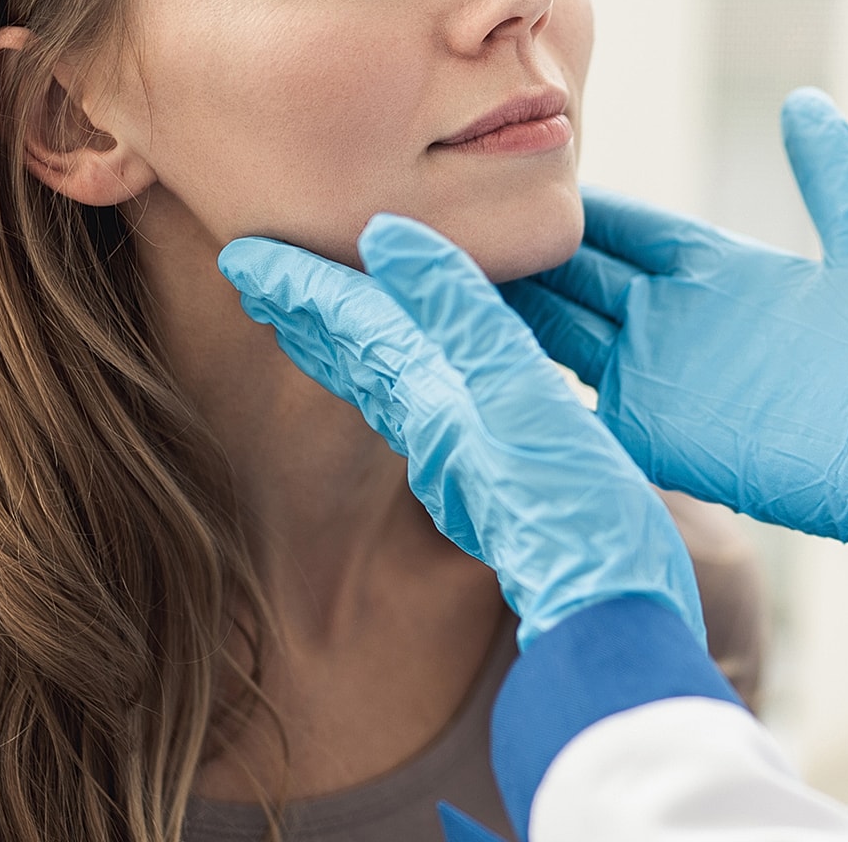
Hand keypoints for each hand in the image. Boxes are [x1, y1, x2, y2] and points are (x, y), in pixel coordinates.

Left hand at [218, 216, 705, 648]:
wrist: (606, 611)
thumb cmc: (575, 503)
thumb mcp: (523, 391)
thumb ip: (459, 312)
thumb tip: (385, 237)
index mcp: (432, 400)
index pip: (352, 325)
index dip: (302, 285)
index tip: (241, 258)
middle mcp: (432, 432)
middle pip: (356, 360)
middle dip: (308, 314)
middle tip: (256, 282)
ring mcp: (457, 466)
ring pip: (385, 389)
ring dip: (345, 346)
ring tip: (315, 321)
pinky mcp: (488, 490)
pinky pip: (423, 415)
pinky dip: (398, 381)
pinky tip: (412, 387)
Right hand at [500, 88, 847, 620]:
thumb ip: (835, 173)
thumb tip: (803, 101)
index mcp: (724, 273)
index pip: (629, 228)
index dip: (579, 204)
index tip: (516, 165)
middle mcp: (679, 323)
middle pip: (579, 274)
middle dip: (522, 247)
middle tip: (450, 210)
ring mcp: (662, 381)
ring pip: (559, 330)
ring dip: (507, 303)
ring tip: (439, 265)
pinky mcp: (655, 438)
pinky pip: (571, 403)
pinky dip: (520, 378)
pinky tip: (469, 346)